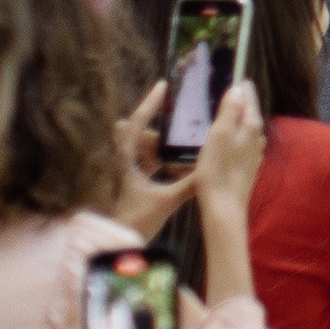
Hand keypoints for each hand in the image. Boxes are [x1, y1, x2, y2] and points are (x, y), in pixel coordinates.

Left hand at [111, 83, 198, 244]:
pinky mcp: (134, 179)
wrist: (118, 241)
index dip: (148, 104)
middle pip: (140, 134)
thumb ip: (188, 185)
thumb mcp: (166, 201)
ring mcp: (129, 170)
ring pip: (146, 147)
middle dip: (160, 131)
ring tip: (185, 148)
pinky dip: (163, 158)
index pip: (135, 125)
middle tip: (181, 126)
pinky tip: (180, 165)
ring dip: (163, 146)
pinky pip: (149, 160)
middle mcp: (126, 161)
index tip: (162, 87)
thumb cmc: (136, 221)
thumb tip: (211, 171)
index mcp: (127, 162)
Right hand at [192, 79, 264, 233]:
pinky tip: (222, 141)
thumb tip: (239, 87)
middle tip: (223, 90)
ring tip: (219, 113)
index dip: (240, 85)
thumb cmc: (217, 169)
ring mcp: (254, 153)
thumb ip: (230, 110)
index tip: (231, 74)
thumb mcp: (219, 134)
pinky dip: (233, 136)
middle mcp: (258, 137)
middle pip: (248, 111)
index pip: (249, 96)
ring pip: (245, 128)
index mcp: (252, 125)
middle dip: (238, 101)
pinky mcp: (247, 166)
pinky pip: (241, 143)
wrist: (224, 207)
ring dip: (235, 119)